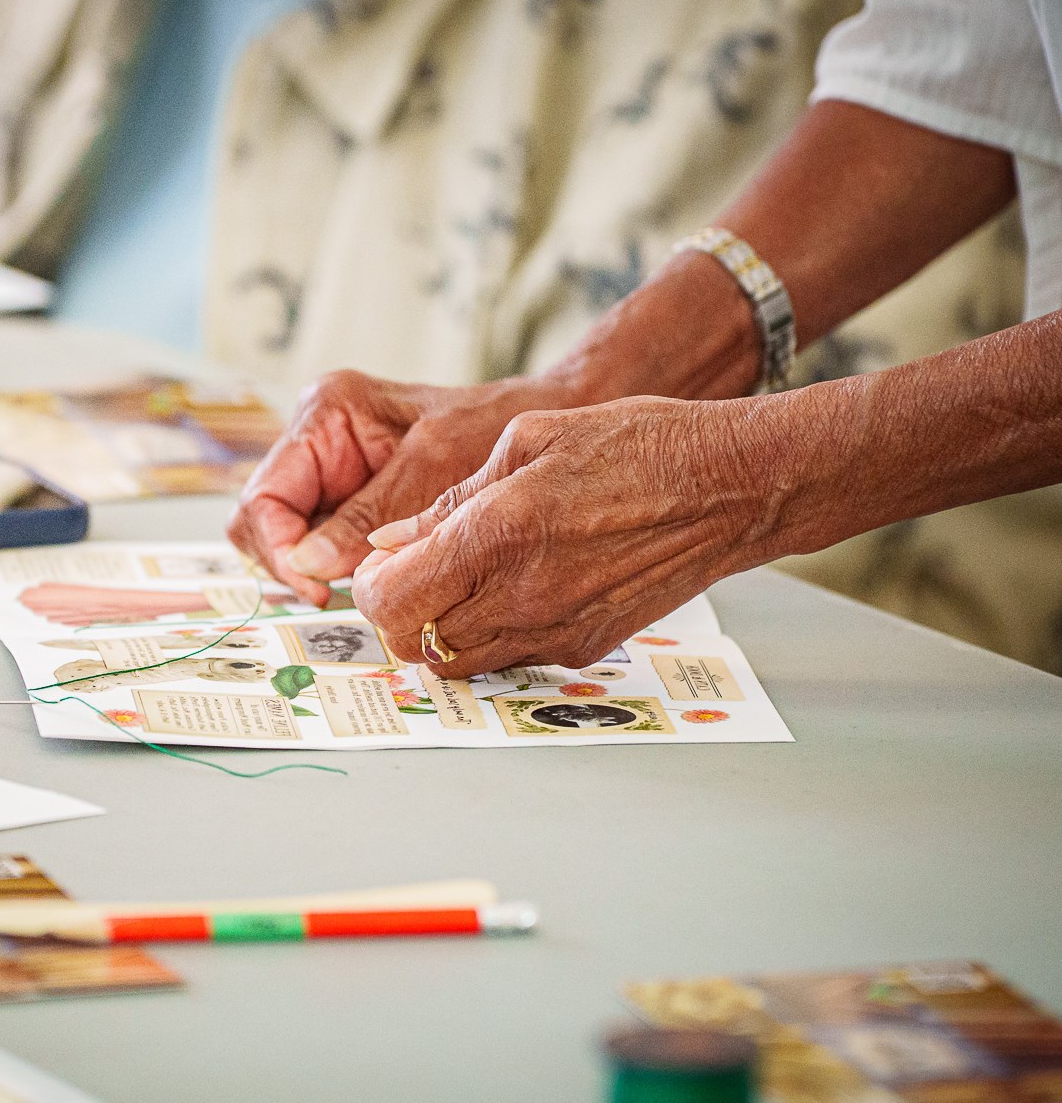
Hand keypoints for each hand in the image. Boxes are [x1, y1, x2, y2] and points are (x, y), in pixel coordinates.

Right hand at [226, 370, 586, 605]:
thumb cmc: (494, 424)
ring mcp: (331, 467)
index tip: (318, 589)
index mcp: (327, 411)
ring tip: (364, 585)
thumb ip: (369, 514)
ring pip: (287, 537)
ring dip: (315, 568)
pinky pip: (322, 541)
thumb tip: (310, 564)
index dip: (279, 551)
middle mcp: (318, 437)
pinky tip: (374, 577)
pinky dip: (337, 566)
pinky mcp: (350, 494)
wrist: (542, 413)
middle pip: (263, 520)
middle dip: (292, 562)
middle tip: (336, 596)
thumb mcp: (433, 467)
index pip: (264, 497)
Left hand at [351, 395, 803, 676]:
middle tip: (414, 572)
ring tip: (461, 580)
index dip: (372, 585)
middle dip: (400, 611)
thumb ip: (450, 500)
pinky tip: (510, 589)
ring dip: (440, 630)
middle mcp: (522, 597)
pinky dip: (487, 637)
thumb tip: (393, 542)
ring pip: (457, 663)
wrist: (730, 488)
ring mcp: (555, 632)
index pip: (392, 600)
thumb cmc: (637, 446)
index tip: (383, 562)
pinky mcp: (583, 650)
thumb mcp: (528, 440)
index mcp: (498, 535)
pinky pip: (507, 659)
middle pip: (415, 643)